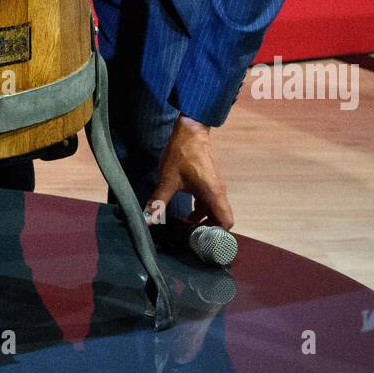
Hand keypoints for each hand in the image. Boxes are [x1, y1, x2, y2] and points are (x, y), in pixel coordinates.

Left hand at [145, 115, 234, 229]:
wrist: (191, 131)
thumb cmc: (182, 154)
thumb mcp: (168, 179)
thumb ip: (158, 201)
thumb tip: (147, 219)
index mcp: (213, 194)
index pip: (226, 223)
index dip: (217, 235)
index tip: (201, 241)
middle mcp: (218, 192)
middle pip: (221, 219)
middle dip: (208, 231)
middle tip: (191, 239)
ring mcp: (214, 187)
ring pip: (214, 211)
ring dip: (203, 221)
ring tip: (185, 228)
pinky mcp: (208, 182)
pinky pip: (208, 202)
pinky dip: (200, 210)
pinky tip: (185, 213)